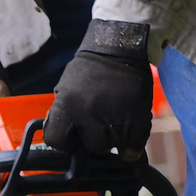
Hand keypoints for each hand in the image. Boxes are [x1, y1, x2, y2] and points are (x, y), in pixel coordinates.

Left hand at [43, 19, 152, 161]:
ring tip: (115, 117)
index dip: (65, 141)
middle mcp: (90, 116)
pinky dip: (131, 144)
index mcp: (67, 107)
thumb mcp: (64, 89)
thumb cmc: (89, 69)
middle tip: (99, 120)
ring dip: (113, 137)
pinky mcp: (139, 121)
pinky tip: (129, 131)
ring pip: (112, 146)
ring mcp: (116, 120)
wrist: (119, 48)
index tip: (72, 138)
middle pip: (90, 146)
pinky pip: (133, 147)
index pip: (57, 140)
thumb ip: (62, 114)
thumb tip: (63, 138)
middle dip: (93, 137)